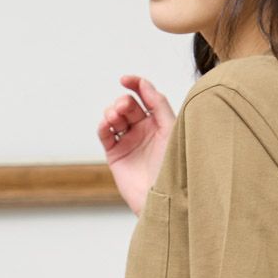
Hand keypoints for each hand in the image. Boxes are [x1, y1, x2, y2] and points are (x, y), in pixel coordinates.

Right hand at [97, 74, 175, 214]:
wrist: (163, 198)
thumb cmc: (174, 167)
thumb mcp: (171, 130)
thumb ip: (159, 104)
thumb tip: (145, 84)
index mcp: (161, 123)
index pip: (146, 96)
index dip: (136, 84)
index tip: (126, 80)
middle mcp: (145, 131)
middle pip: (128, 105)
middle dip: (123, 102)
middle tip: (123, 107)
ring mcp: (129, 142)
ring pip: (114, 116)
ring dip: (112, 111)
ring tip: (115, 117)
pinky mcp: (116, 155)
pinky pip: (105, 134)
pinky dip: (103, 125)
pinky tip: (107, 125)